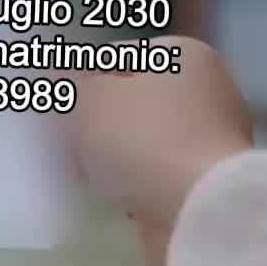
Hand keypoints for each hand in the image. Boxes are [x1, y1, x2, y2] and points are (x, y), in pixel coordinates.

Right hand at [70, 36, 252, 265]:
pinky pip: (157, 173)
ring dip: (113, 154)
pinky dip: (135, 182)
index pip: (117, 57)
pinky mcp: (207, 182)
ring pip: (143, 139)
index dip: (79, 80)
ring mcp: (211, 139)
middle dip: (96, 122)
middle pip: (132, 101)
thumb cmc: (143, 139)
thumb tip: (67, 84)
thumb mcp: (90, 100)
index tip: (55, 107)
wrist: (196, 211)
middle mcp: (207, 90)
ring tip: (86, 172)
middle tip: (65, 142)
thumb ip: (72, 86)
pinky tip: (114, 195)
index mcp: (184, 55)